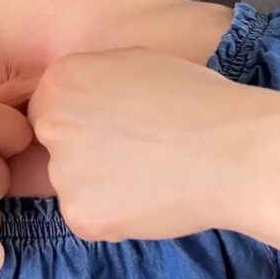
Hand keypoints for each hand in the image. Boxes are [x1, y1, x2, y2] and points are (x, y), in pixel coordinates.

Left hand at [0, 47, 279, 241]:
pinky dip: (113, 214)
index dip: (81, 118)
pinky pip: (88, 217)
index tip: (112, 126)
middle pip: (53, 144)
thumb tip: (75, 98)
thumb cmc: (195, 99)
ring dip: (97, 184)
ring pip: (70, 183)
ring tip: (148, 173)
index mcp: (60, 80)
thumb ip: (92, 80)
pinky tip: (150, 197)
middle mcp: (52, 124)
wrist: (232, 150)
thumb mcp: (133, 62)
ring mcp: (63, 173)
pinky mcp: (81, 216)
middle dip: (83, 151)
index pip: (47, 107)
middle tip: (132, 152)